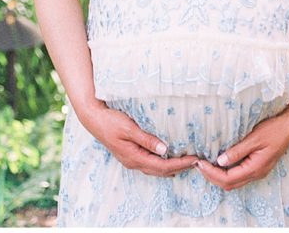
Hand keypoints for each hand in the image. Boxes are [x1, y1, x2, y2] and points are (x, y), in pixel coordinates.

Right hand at [78, 101, 198, 176]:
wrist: (93, 118)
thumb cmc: (111, 121)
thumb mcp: (129, 128)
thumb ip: (146, 139)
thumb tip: (165, 150)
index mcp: (134, 157)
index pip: (162, 165)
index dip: (180, 164)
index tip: (194, 160)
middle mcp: (133, 161)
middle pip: (160, 170)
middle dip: (179, 167)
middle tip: (196, 162)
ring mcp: (131, 159)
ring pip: (154, 168)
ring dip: (171, 167)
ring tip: (186, 162)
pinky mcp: (130, 154)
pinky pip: (149, 163)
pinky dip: (161, 163)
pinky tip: (167, 158)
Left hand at [195, 110, 288, 190]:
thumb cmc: (274, 130)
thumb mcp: (254, 138)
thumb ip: (238, 150)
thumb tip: (220, 161)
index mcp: (255, 168)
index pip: (228, 178)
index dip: (212, 173)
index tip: (200, 163)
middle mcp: (256, 173)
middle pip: (229, 184)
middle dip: (212, 177)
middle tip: (200, 164)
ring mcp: (257, 171)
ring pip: (234, 181)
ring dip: (219, 176)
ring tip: (206, 164)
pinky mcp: (257, 166)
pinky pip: (239, 175)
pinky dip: (227, 172)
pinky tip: (220, 162)